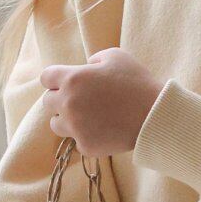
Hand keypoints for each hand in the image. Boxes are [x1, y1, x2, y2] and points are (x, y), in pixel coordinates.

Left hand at [38, 48, 163, 157]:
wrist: (154, 116)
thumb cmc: (137, 83)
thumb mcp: (116, 56)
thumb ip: (94, 59)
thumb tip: (86, 67)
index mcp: (72, 79)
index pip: (46, 78)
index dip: (56, 79)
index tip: (66, 83)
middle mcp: (68, 103)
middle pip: (48, 102)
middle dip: (61, 99)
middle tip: (81, 100)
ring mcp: (75, 127)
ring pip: (56, 124)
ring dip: (67, 120)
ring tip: (87, 117)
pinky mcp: (85, 145)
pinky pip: (76, 141)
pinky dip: (85, 136)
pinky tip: (102, 130)